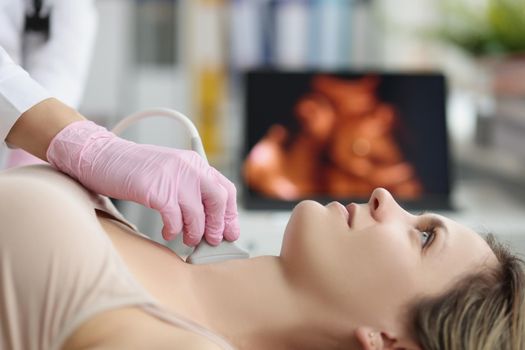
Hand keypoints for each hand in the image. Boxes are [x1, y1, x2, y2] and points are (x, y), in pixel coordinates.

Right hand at [47, 120, 239, 245]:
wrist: (102, 157)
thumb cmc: (135, 169)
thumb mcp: (170, 172)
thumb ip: (190, 190)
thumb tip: (209, 221)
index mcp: (195, 162)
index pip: (226, 188)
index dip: (230, 214)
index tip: (230, 231)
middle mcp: (189, 166)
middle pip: (218, 200)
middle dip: (217, 225)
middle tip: (211, 240)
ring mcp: (173, 177)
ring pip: (197, 214)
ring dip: (194, 232)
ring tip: (186, 239)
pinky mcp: (156, 189)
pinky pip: (174, 218)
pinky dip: (173, 230)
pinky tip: (167, 232)